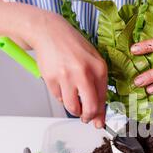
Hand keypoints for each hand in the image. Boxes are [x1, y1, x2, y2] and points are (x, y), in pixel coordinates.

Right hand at [27, 11, 107, 127]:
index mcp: (99, 68)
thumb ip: (97, 83)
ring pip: (72, 107)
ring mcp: (67, 77)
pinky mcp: (51, 79)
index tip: (99, 121)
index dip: (101, 114)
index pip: (103, 99)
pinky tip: (62, 85)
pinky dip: (61, 96)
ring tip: (74, 102)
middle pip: (90, 108)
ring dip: (74, 110)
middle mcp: (84, 73)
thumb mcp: (92, 60)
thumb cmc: (72, 45)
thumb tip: (98, 109)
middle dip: (88, 117)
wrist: (49, 31)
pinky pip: (58, 98)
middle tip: (86, 118)